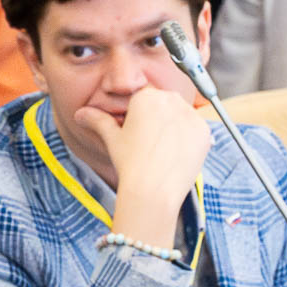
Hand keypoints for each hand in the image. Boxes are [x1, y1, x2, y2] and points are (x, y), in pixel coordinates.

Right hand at [82, 87, 210, 248]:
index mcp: (147, 96)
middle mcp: (172, 100)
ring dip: (173, 127)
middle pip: (164, 104)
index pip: (143, 96)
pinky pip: (195, 129)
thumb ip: (98, 120)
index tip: (135, 130)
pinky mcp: (205, 131)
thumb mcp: (112, 139)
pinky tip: (174, 154)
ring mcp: (191, 115)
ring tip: (160, 150)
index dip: (137, 114)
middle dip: (156, 118)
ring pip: (180, 115)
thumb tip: (81, 113)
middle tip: (146, 142)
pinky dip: (187, 140)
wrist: (153, 190)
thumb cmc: (131, 163)